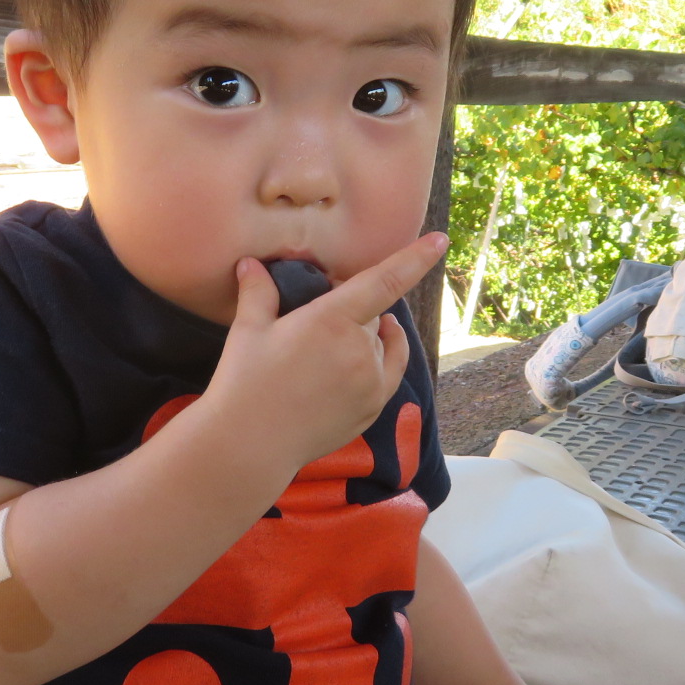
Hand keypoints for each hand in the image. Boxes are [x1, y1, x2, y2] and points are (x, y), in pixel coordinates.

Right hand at [196, 232, 447, 473]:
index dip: (414, 258)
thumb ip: (258, 292)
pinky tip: (370, 355)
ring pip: (379, 344)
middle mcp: (359, 349)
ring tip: (329, 351)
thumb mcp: (247, 331)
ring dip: (364, 339)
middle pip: (372, 315)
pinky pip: (390, 370)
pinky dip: (384, 357)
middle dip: (353, 312)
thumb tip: (251, 263)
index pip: (383, 281)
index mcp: (330, 320)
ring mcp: (370, 381)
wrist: (251, 444)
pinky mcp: (373, 407)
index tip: (440, 240)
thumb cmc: (244, 383)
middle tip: (316, 325)